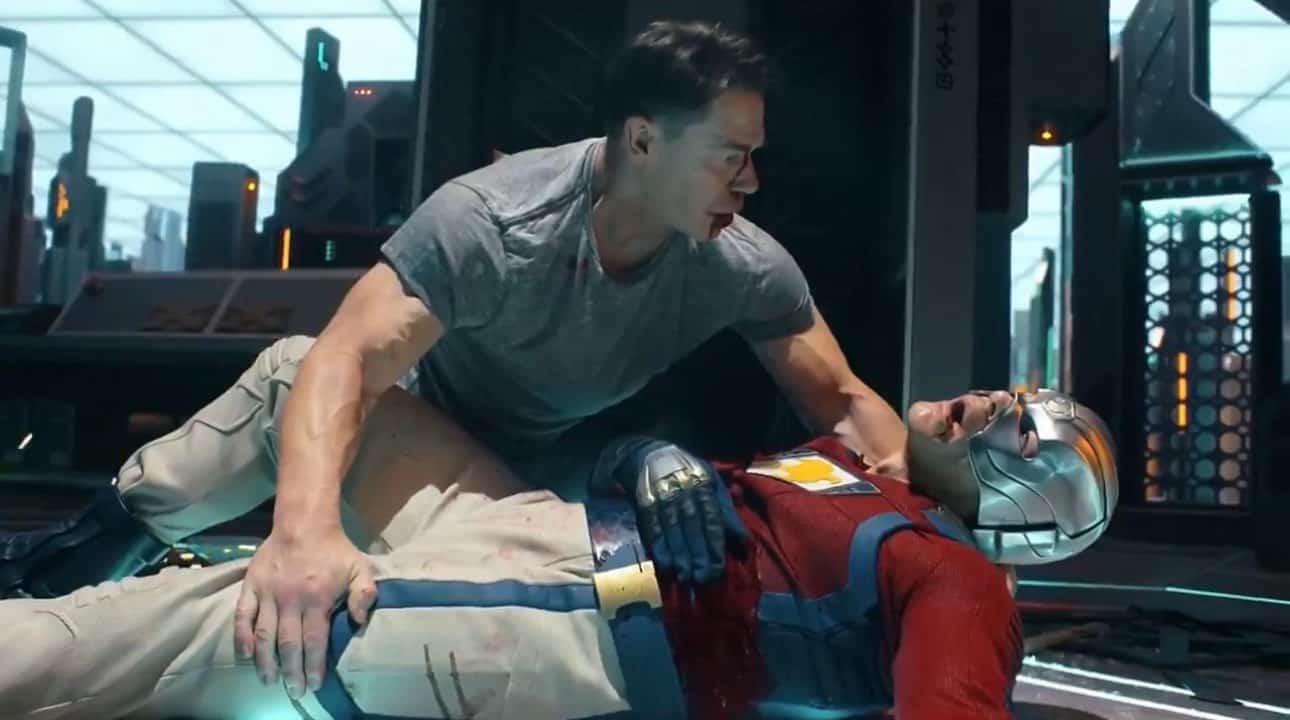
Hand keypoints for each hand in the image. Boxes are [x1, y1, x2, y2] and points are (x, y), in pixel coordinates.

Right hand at [233, 527, 376, 697]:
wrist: (303, 523)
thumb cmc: (334, 550)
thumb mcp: (360, 568)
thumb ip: (364, 594)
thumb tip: (359, 621)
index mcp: (317, 598)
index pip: (314, 640)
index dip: (314, 665)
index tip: (314, 684)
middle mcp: (291, 600)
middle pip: (288, 644)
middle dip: (291, 671)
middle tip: (294, 691)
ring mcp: (268, 593)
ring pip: (263, 635)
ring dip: (265, 661)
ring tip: (269, 681)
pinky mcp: (251, 586)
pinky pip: (242, 616)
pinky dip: (241, 637)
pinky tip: (245, 655)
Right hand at [612, 439, 749, 583]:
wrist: (650, 454)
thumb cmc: (689, 474)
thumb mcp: (712, 484)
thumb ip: (727, 512)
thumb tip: (745, 540)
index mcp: (704, 485)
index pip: (711, 518)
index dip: (714, 544)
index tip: (717, 567)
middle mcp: (684, 490)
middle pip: (692, 526)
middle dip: (697, 553)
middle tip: (703, 577)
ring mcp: (663, 496)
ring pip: (673, 529)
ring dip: (679, 555)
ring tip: (685, 576)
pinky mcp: (645, 503)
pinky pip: (653, 528)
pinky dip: (659, 547)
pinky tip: (666, 564)